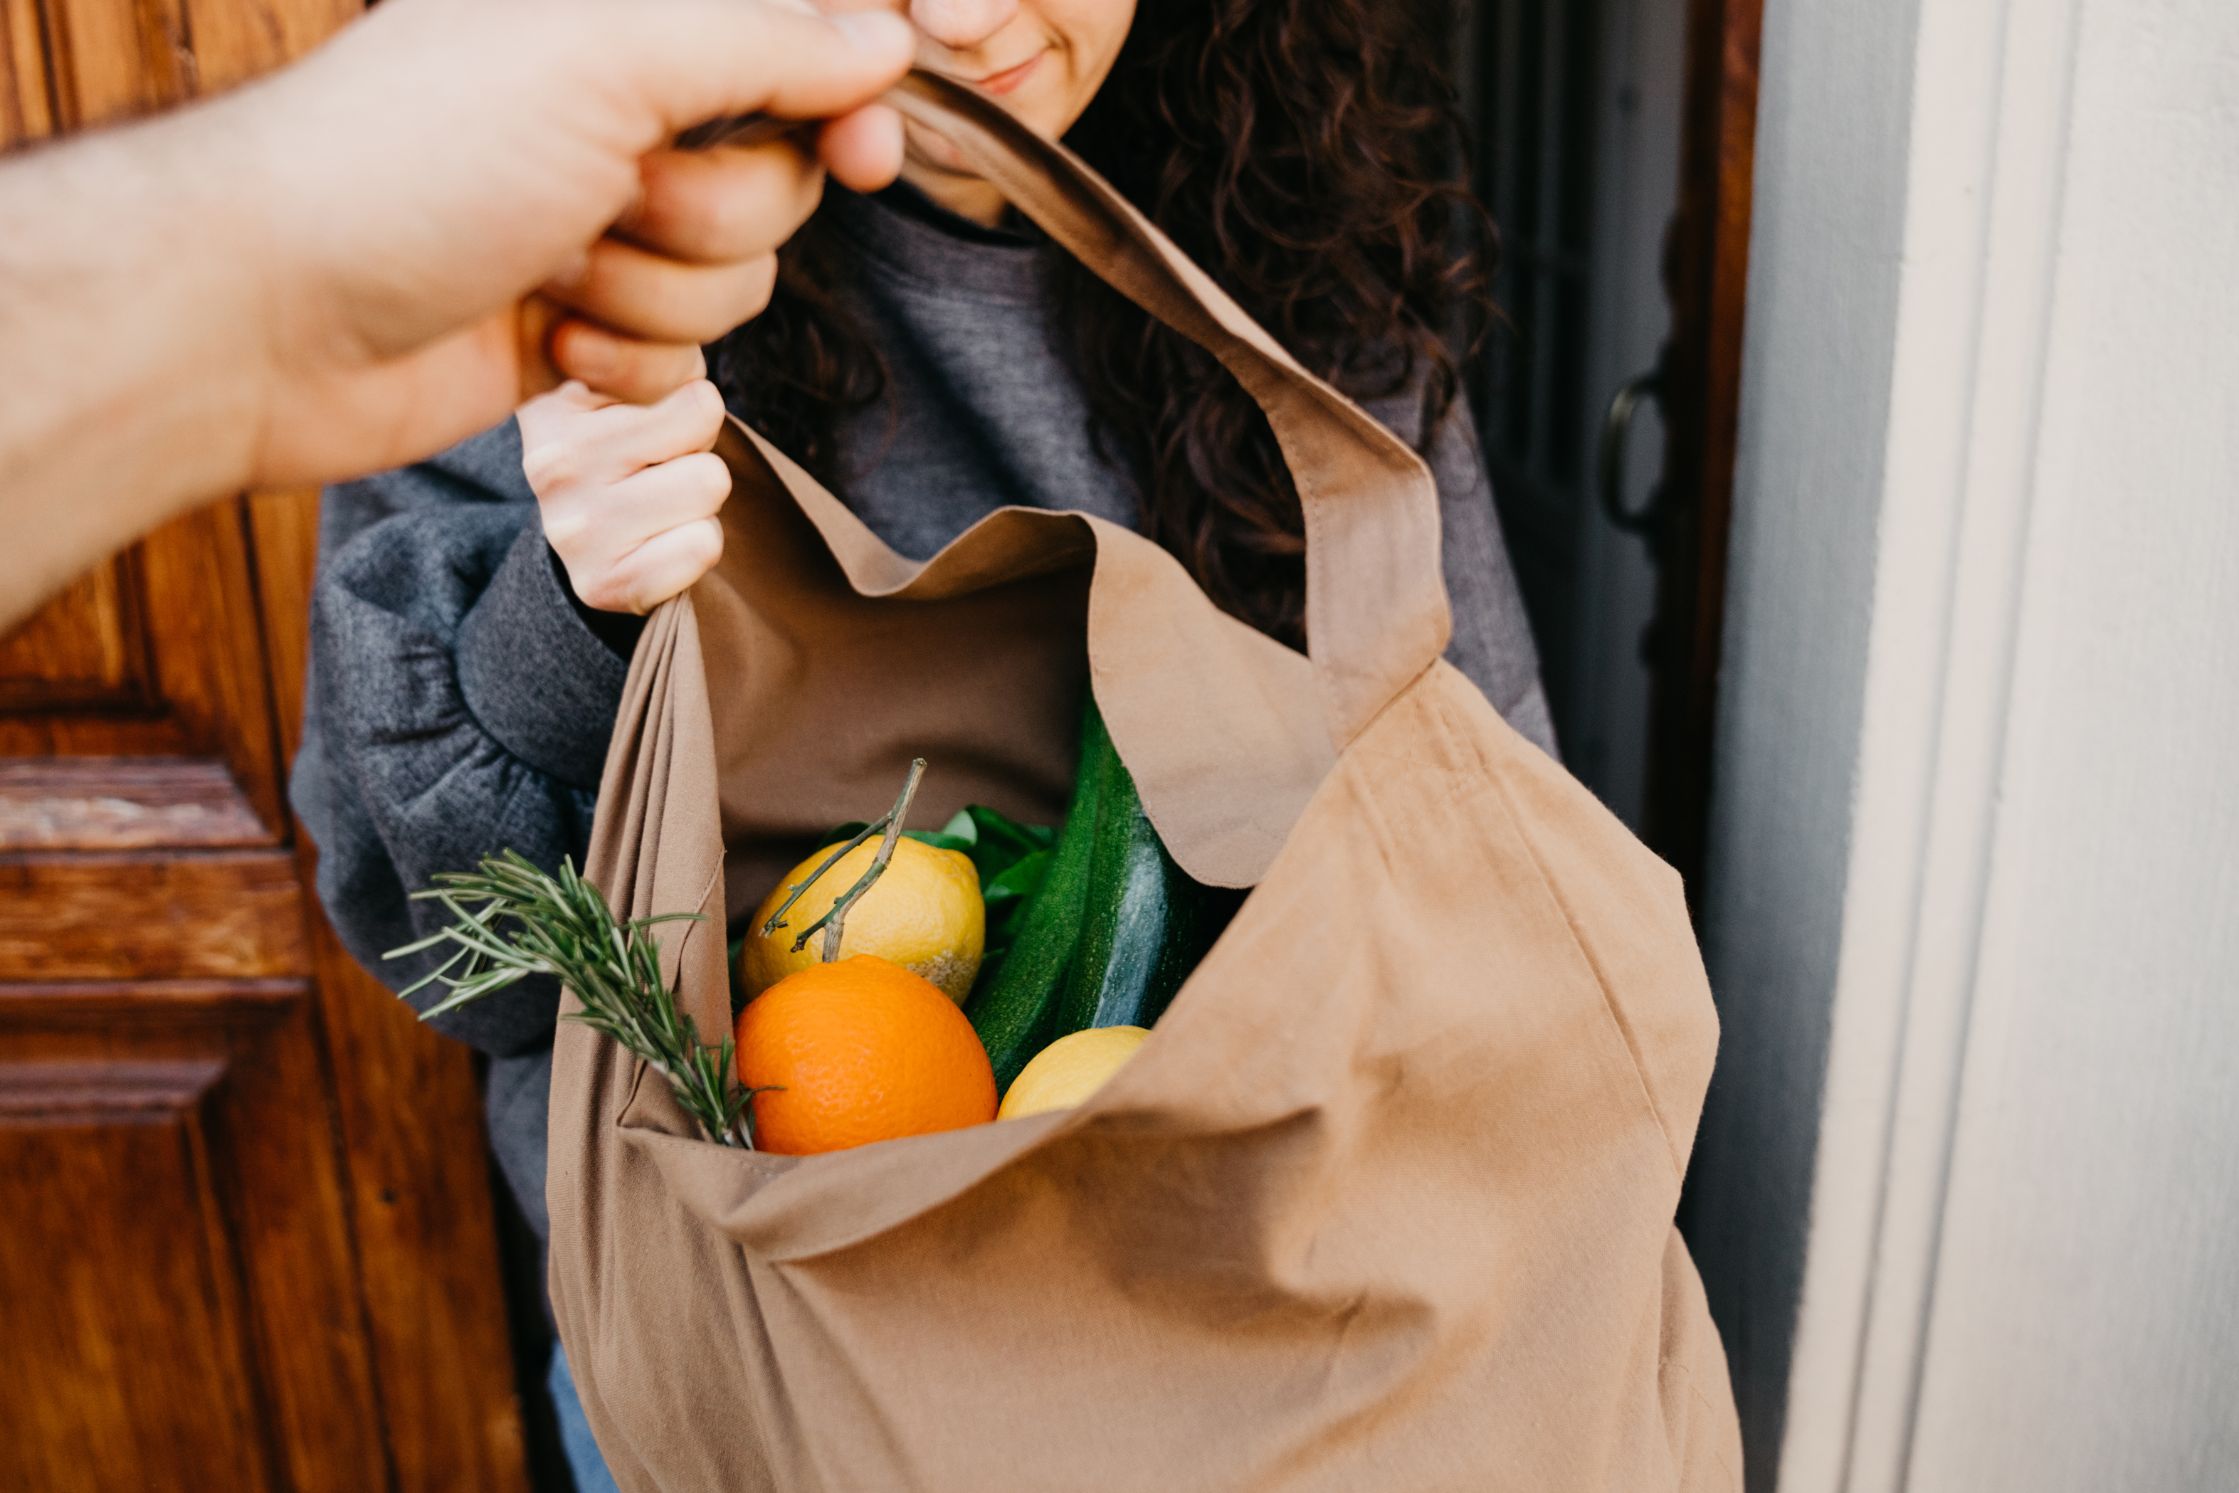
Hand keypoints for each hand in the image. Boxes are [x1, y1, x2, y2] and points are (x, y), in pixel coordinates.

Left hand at [232, 0, 910, 486]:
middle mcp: (612, 116)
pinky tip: (544, 338)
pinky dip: (625, 362)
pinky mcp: (581, 327)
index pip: (790, 50)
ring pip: (736, 279)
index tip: (866, 152)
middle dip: (711, 213)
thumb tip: (882, 39)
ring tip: (551, 274)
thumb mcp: (600, 57)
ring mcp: (596, 225)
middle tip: (615, 200)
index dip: (846, 103)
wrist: (270, 319)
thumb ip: (760, 39)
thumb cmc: (407, 163)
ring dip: (655, 294)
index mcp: (615, 25)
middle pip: (780, 180)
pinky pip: (682, 358)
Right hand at [518, 379, 732, 614]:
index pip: (675, 372)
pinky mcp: (600, 584)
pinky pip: (702, 545)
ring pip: (709, 483)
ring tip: (660, 500)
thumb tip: (691, 396)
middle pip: (701, 421)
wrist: (598, 543)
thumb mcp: (640, 383)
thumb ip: (663, 361)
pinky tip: (660, 541)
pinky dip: (698, 543)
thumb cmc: (634, 446)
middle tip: (660, 467)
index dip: (690, 399)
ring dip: (700, 496)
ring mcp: (571, 527)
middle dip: (696, 446)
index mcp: (554, 399)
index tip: (652, 416)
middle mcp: (550, 461)